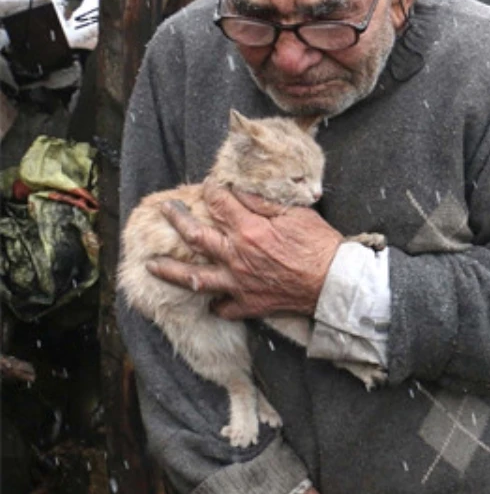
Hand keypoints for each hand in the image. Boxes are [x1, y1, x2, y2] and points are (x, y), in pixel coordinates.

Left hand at [146, 182, 342, 318]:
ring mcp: (238, 283)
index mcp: (249, 229)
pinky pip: (222, 307)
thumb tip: (239, 191)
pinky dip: (214, 304)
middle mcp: (236, 256)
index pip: (219, 203)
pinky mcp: (248, 304)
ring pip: (194, 278)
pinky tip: (209, 298)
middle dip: (177, 219)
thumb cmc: (320, 244)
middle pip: (195, 236)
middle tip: (165, 210)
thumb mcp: (296, 213)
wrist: (334, 282)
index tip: (208, 186)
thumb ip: (263, 203)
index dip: (211, 191)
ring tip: (151, 265)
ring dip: (170, 270)